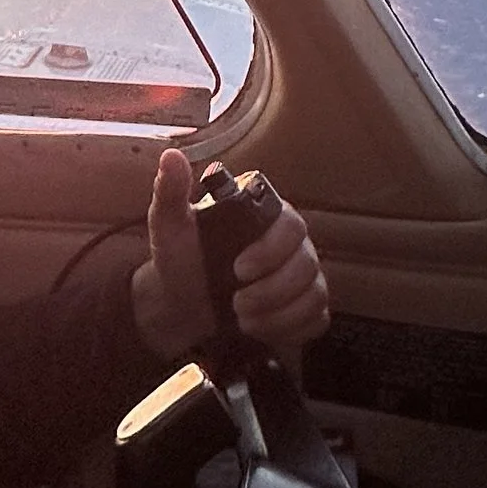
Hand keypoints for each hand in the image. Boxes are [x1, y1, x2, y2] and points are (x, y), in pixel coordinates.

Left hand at [130, 145, 331, 367]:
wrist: (181, 302)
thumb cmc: (181, 258)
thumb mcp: (169, 224)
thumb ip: (171, 190)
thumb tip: (171, 157)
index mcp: (265, 217)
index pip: (291, 225)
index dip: (271, 250)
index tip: (238, 269)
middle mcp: (292, 245)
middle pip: (307, 264)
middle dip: (272, 291)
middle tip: (237, 304)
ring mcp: (302, 277)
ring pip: (314, 295)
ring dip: (278, 314)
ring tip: (243, 319)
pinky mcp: (305, 308)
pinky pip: (317, 320)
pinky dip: (290, 330)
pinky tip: (261, 330)